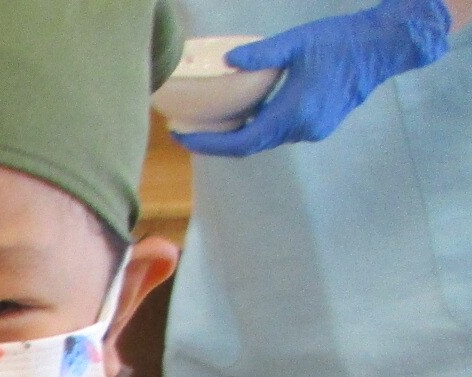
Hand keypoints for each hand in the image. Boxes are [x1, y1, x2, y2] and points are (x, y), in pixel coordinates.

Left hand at [175, 0, 452, 156]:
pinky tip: (244, 112)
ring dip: (238, 135)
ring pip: (265, 140)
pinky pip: (280, 133)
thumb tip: (226, 61)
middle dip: (217, 142)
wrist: (382, 47)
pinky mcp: (319, 125)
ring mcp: (312, 130)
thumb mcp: (296, 43)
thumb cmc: (340, 41)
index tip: (183, 137)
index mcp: (293, 114)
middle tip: (187, 131)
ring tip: (210, 122)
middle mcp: (301, 130)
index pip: (241, 143)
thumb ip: (260, 55)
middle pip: (249, 146)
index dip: (209, 145)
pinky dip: (259, 126)